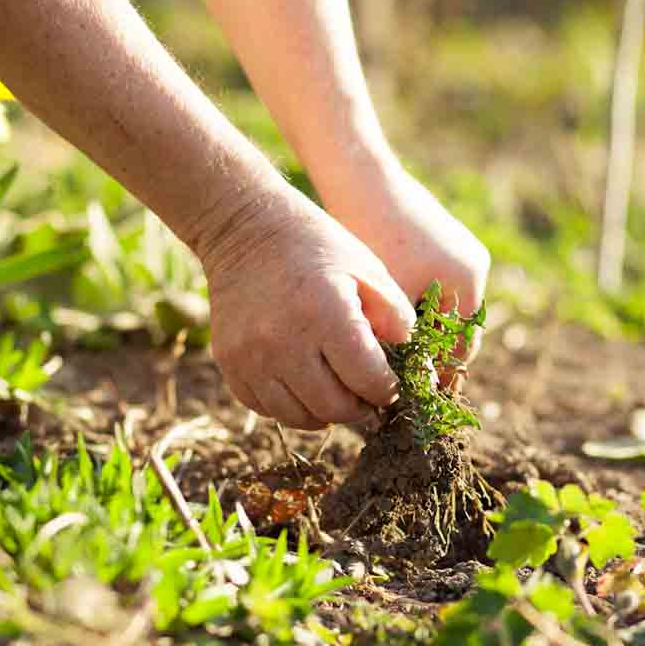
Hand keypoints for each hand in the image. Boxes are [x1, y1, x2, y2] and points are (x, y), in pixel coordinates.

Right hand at [199, 182, 416, 429]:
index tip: (392, 386)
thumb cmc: (316, 246)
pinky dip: (290, 406)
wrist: (245, 228)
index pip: (369, 382)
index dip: (389, 391)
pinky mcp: (230, 363)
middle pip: (336, 408)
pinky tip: (304, 385)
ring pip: (299, 417)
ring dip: (326, 413)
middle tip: (368, 397)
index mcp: (327, 315)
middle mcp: (285, 342)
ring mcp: (252, 357)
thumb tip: (415, 369)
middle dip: (360, 408)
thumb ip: (397, 319)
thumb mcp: (368, 270)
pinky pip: (266, 408)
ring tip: (338, 393)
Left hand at [324, 160, 490, 368]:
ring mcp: (460, 251)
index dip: (442, 375)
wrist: (362, 179)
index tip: (420, 398)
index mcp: (467, 279)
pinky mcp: (442, 241)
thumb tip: (412, 383)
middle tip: (409, 385)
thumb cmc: (372, 236)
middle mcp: (472, 265)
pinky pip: (436, 287)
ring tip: (397, 357)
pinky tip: (390, 321)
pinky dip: (419, 307)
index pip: (462, 345)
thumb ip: (406, 337)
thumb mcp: (389, 294)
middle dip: (435, 355)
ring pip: (446, 309)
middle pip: (458, 328)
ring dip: (426, 332)